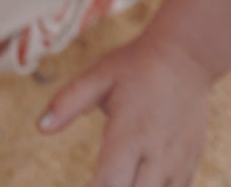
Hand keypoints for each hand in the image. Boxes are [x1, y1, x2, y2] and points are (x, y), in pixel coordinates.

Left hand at [37, 31, 211, 185]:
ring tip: (113, 180)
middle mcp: (157, 155)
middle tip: (93, 181)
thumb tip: (40, 127)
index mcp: (131, 134)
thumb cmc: (136, 66)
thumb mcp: (99, 76)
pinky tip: (135, 180)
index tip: (80, 184)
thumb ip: (69, 102)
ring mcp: (178, 163)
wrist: (187, 56)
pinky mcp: (190, 165)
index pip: (108, 183)